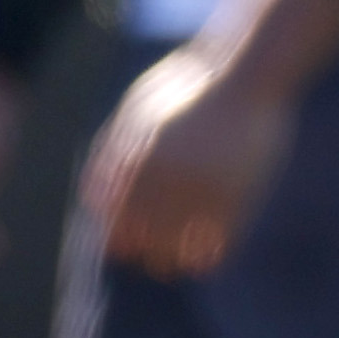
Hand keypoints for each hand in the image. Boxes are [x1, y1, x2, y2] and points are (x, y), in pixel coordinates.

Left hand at [84, 45, 291, 279]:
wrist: (246, 71)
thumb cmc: (189, 86)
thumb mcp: (139, 108)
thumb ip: (113, 149)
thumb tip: (92, 196)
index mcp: (136, 154)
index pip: (115, 214)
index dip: (118, 236)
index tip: (124, 247)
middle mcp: (164, 174)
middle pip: (144, 234)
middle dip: (145, 252)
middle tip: (153, 263)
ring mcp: (200, 185)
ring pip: (177, 244)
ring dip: (173, 260)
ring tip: (176, 266)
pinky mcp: (235, 195)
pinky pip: (216, 242)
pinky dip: (207, 256)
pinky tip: (207, 257)